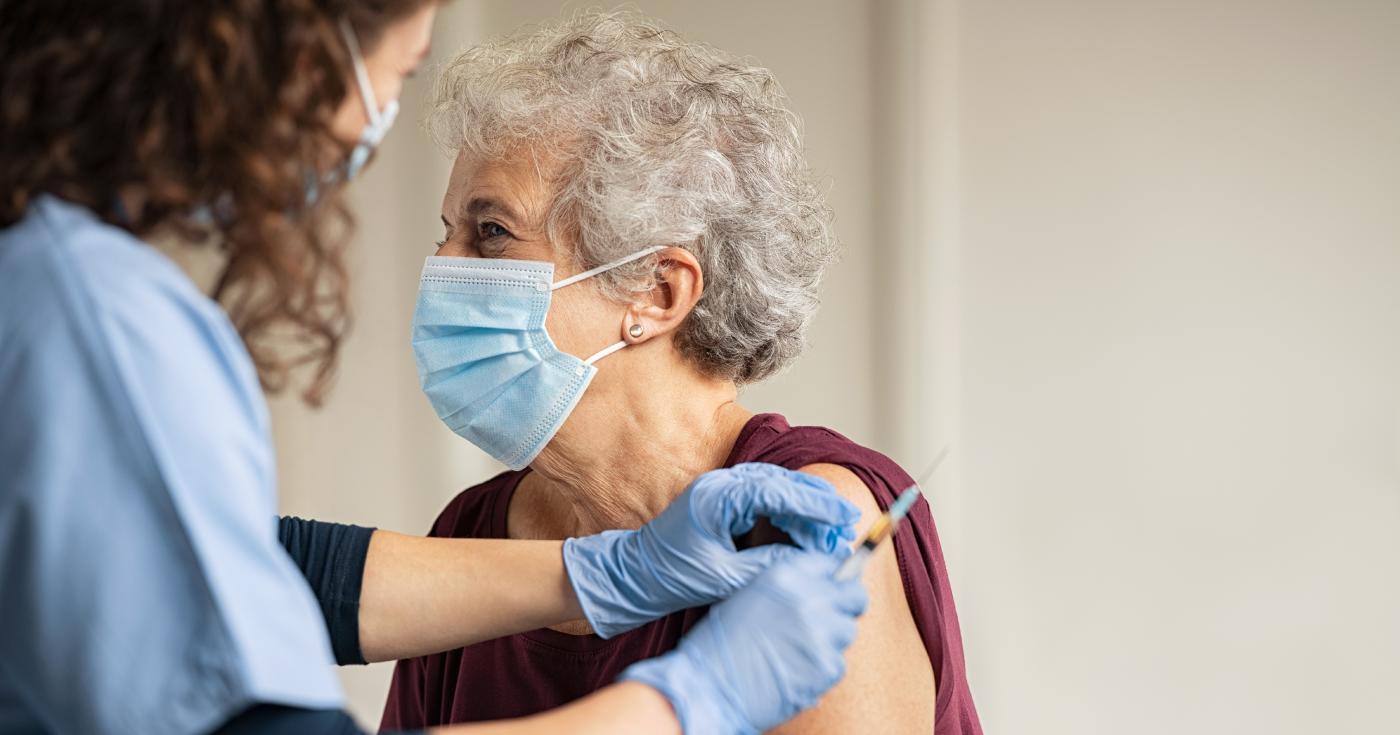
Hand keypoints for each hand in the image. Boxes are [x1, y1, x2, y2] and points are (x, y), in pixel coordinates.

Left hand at [563, 462, 858, 637]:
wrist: (634, 575)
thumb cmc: (671, 577)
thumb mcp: (725, 578)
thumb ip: (768, 565)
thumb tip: (809, 561)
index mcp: (716, 498)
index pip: (777, 491)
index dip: (815, 504)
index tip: (843, 517)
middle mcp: (719, 485)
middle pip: (781, 482)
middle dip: (816, 503)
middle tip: (846, 523)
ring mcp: (719, 489)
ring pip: (775, 487)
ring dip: (804, 507)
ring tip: (832, 529)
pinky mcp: (721, 500)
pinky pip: (763, 497)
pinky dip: (787, 511)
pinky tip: (804, 529)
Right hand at [620, 552, 868, 733]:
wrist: (708, 685)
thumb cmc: (720, 644)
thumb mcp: (749, 596)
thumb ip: (787, 587)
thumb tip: (822, 587)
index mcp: (785, 576)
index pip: (831, 564)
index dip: (834, 577)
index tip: (833, 587)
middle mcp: (808, 599)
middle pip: (854, 594)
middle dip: (846, 605)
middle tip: (831, 618)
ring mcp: (821, 633)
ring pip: (847, 630)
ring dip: (831, 639)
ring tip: (800, 650)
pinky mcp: (827, 666)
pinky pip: (838, 663)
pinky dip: (822, 668)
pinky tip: (796, 670)